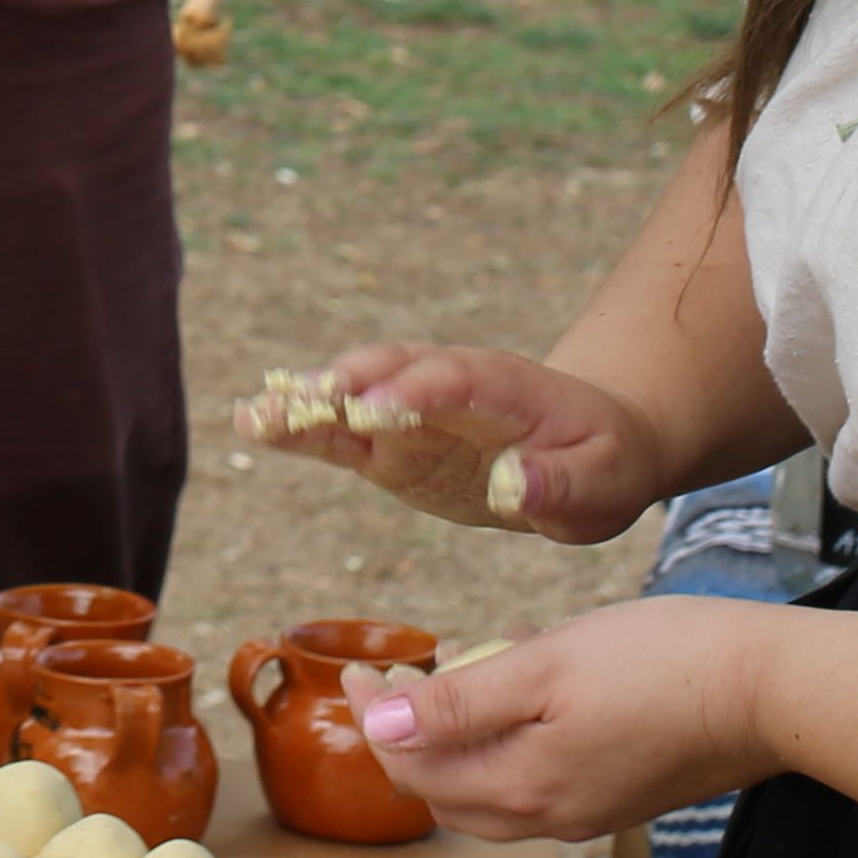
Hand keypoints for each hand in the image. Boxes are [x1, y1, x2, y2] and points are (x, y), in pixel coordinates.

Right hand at [236, 340, 672, 544]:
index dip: (416, 389)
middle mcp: (448, 387)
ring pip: (355, 398)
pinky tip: (255, 425)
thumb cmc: (603, 462)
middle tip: (301, 399)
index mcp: (505, 384)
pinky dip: (302, 430)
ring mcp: (415, 414)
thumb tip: (513, 486)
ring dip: (307, 402)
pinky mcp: (392, 447)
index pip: (456, 378)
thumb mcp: (603, 481)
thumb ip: (559, 484)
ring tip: (253, 414)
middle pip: (392, 371)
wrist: (590, 448)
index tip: (377, 409)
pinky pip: (343, 434)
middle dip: (347, 384)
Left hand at [345, 596, 786, 844]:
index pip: (413, 766)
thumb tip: (378, 728)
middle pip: (443, 792)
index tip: (358, 664)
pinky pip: (531, 787)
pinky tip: (509, 706)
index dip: (374, 717)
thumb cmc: (659, 663)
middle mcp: (549, 815)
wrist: (767, 689)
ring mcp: (587, 811)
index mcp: (520, 786)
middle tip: (385, 677)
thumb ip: (458, 704)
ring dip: (448, 750)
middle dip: (402, 739)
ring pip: (487, 796)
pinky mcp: (617, 795)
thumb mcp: (543, 666)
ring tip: (437, 689)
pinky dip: (497, 754)